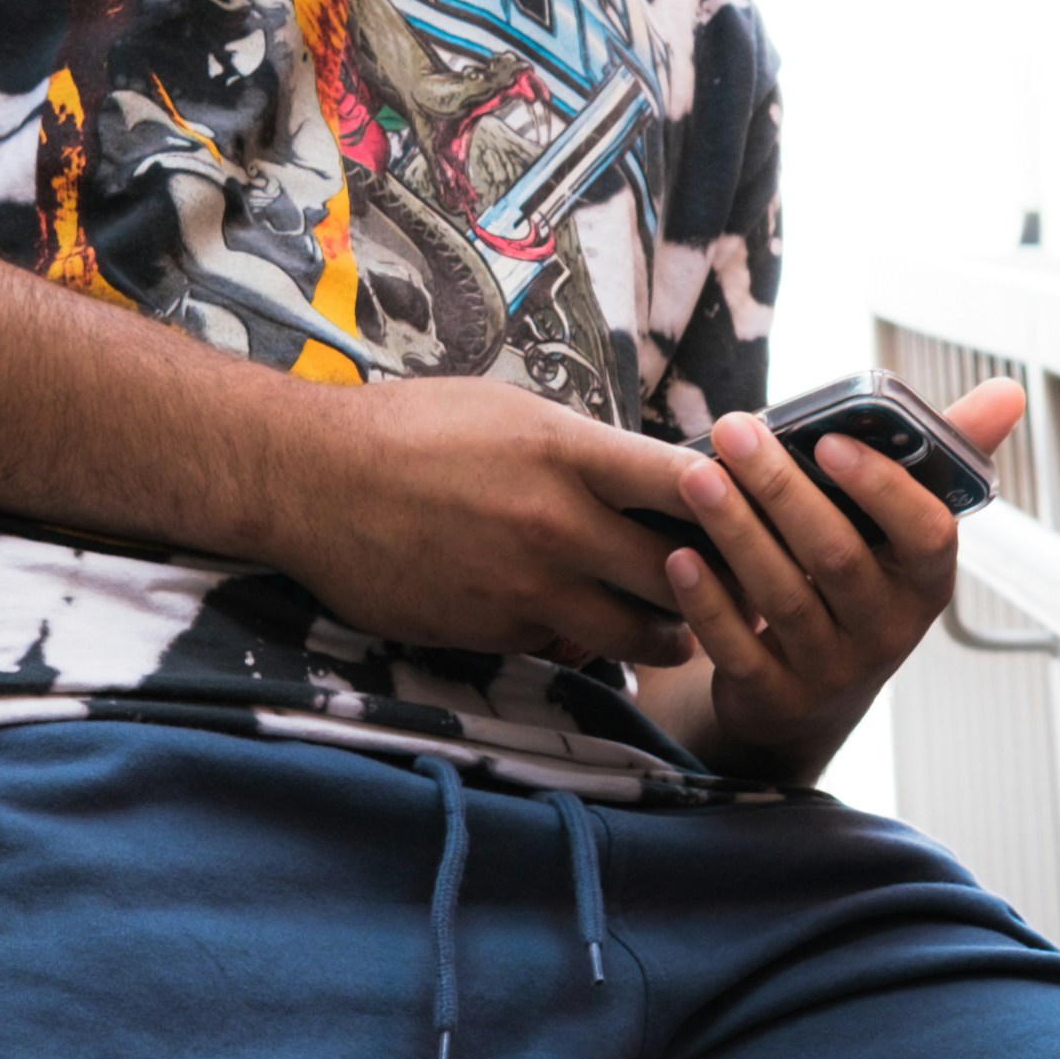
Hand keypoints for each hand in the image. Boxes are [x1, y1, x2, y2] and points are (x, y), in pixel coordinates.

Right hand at [250, 373, 707, 665]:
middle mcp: (555, 524)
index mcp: (566, 452)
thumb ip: (580, 449)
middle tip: (739, 591)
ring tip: (680, 632)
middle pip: (676, 572)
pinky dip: (589, 646)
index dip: (731, 500)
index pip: (684, 480)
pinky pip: (566, 648)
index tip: (748, 509)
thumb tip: (641, 474)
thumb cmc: (408, 431)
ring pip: (633, 631)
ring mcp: (524, 585)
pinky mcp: (492, 631)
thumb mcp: (507, 410)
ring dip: (665, 636)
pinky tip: (596, 636)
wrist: (311, 481)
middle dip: (713, 586)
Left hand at [639, 385, 1028, 779]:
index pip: (926, 535)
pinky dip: (708, 603)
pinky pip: (740, 651)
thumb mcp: (899, 532)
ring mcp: (831, 671)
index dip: (881, 488)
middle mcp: (887, 631)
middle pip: (837, 557)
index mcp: (926, 581)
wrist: (809, 698)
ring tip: (696, 476)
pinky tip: (679, 555)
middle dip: (782, 489)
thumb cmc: (856, 582)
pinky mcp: (775, 698)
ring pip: (784, 598)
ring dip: (737, 532)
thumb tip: (1010, 391)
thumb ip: (941, 457)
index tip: (828, 438)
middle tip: (735, 430)